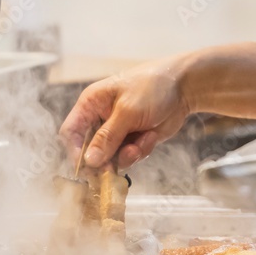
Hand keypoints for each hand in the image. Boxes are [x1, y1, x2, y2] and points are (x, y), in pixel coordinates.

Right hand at [59, 58, 190, 168]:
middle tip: (115, 167)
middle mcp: (101, 119)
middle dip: (105, 159)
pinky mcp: (134, 140)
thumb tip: (89, 160)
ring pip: (112, 157)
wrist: (184, 87)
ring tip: (141, 143)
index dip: (75, 151)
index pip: (71, 132)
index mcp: (91, 104)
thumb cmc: (152, 88)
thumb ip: (108, 136)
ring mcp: (118, 131)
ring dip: (127, 156)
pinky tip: (151, 136)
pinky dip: (141, 151)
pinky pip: (130, 156)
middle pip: (91, 150)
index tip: (87, 167)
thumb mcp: (128, 111)